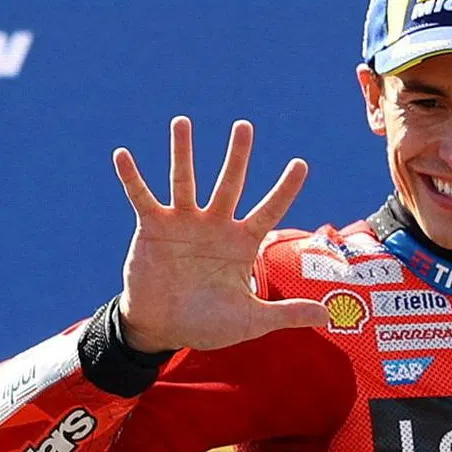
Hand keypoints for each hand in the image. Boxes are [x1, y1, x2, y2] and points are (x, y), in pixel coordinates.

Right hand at [112, 117, 328, 352]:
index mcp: (242, 243)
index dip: (285, 189)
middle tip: (244, 126)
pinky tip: (122, 154)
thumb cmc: (209, 324)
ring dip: (183, 152)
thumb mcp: (251, 320)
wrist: (163, 329)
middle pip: (229, 184)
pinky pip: (142, 198)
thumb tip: (328, 314)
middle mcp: (215, 225)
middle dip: (237, 156)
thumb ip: (287, 313)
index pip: (269, 210)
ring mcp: (183, 223)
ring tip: (181, 122)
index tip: (301, 163)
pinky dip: (132, 178)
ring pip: (185, 181)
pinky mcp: (153, 228)